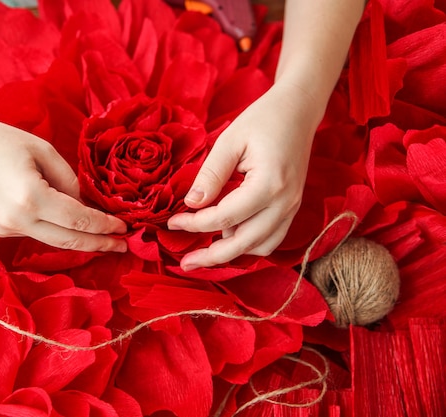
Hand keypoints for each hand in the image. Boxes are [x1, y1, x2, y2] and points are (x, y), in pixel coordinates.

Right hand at [0, 109, 127, 252]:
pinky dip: (56, 232)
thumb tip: (86, 205)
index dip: (104, 226)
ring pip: (52, 241)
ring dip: (79, 240)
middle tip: (124, 246)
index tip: (124, 228)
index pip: (78, 219)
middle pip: (68, 241)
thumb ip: (69, 180)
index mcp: (30, 197)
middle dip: (99, 245)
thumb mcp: (42, 150)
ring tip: (104, 239)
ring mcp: (4, 229)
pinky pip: (35, 234)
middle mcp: (16, 220)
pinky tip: (71, 227)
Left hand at [167, 82, 321, 269]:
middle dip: (211, 257)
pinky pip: (271, 239)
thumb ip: (210, 175)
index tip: (171, 224)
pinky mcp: (291, 209)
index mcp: (269, 184)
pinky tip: (227, 237)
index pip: (224, 218)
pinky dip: (248, 244)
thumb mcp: (229, 140)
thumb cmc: (262, 120)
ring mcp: (292, 208)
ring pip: (260, 248)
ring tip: (203, 250)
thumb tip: (191, 205)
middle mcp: (285, 203)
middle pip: (244, 244)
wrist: (298, 111)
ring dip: (232, 253)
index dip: (194, 224)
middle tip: (184, 263)